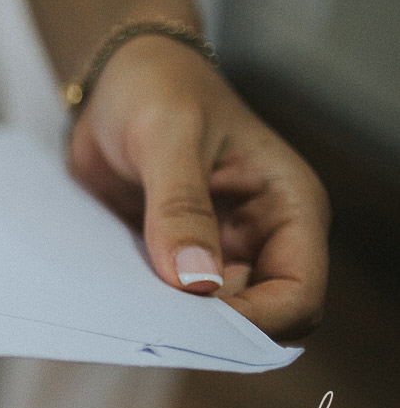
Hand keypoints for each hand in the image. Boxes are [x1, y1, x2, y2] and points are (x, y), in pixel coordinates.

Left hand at [67, 35, 329, 340]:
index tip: (194, 322)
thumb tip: (195, 284)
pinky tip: (110, 300)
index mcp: (287, 207)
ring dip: (172, 322)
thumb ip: (180, 206)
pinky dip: (144, 306)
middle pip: (257, 320)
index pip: (298, 295)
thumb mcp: (168, 136)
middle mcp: (261, 238)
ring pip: (209, 317)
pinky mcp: (173, 256)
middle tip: (151, 328)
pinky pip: (166, 300)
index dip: (255, 322)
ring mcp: (217, 251)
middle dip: (210, 331)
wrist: (116, 76)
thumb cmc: (157, 87)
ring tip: (126, 315)